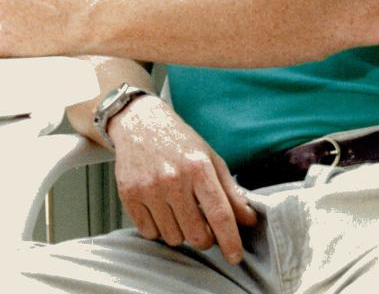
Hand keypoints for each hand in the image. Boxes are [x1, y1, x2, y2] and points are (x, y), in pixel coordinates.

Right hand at [108, 94, 256, 264]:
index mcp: (198, 167)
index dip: (231, 241)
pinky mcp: (129, 194)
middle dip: (204, 237)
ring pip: (172, 237)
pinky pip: (149, 232)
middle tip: (202, 224)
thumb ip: (231, 191)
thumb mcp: (210, 158)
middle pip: (197, 235)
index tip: (235, 257)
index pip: (220, 215)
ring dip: (179, 231)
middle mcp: (173, 178)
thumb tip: (250, 220)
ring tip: (177, 209)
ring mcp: (149, 187)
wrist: (140, 122)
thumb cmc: (179, 142)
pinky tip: (159, 208)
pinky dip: (157, 228)